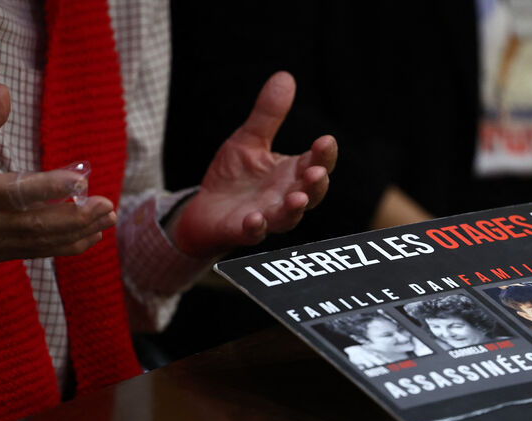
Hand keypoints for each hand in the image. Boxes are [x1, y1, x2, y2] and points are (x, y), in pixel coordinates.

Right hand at [0, 85, 116, 261]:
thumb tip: (4, 91)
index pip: (14, 193)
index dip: (48, 188)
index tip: (81, 181)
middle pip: (34, 224)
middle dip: (75, 217)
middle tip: (107, 205)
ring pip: (38, 242)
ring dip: (78, 232)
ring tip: (108, 219)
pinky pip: (34, 252)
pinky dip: (65, 246)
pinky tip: (91, 235)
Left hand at [170, 72, 336, 257]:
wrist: (205, 209)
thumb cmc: (235, 177)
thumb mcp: (249, 140)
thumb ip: (268, 115)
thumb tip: (285, 76)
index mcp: (291, 173)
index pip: (316, 164)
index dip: (324, 155)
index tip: (326, 141)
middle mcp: (285, 196)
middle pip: (311, 194)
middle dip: (316, 184)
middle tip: (316, 173)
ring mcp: (267, 216)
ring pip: (288, 217)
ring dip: (294, 209)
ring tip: (296, 199)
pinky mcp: (243, 230)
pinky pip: (254, 233)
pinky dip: (256, 227)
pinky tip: (255, 219)